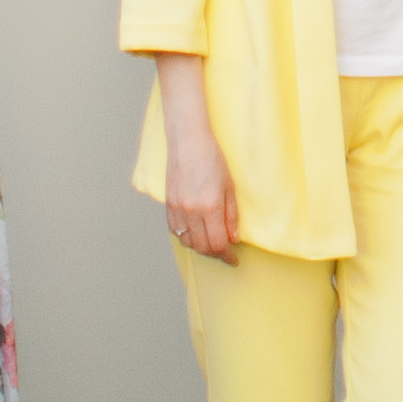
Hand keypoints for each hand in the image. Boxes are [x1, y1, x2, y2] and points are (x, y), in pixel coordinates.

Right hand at [158, 97, 240, 260]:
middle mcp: (191, 212)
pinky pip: (176, 231)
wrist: (188, 142)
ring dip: (201, 247)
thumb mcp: (229, 186)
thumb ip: (231, 215)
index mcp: (210, 207)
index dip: (227, 256)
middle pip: (202, 247)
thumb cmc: (212, 159)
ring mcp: (177, 209)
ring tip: (212, 243)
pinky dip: (186, 237)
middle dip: (216, 254)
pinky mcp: (168, 206)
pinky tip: (195, 233)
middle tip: (225, 253)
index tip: (234, 258)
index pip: (218, 244)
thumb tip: (233, 239)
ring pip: (188, 242)